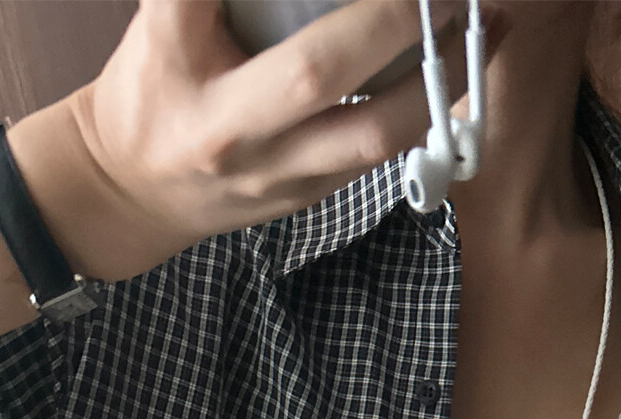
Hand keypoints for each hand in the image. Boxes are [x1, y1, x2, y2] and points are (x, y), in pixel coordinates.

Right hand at [59, 0, 509, 278]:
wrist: (134, 192)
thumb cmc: (154, 86)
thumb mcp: (169, 19)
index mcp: (182, 63)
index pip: (241, 15)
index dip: (340, 10)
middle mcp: (232, 128)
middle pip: (321, 73)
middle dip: (393, 25)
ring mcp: (276, 173)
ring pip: (370, 135)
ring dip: (439, 84)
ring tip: (486, 32)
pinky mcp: (310, 198)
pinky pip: (379, 159)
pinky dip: (427, 116)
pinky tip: (459, 77)